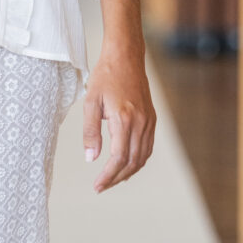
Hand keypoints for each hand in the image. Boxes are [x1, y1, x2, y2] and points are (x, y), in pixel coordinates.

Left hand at [82, 44, 155, 192]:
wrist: (125, 56)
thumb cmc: (105, 76)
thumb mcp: (91, 101)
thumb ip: (91, 131)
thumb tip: (91, 158)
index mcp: (124, 120)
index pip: (118, 158)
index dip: (108, 176)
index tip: (97, 186)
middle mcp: (140, 123)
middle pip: (132, 162)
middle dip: (117, 178)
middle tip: (101, 186)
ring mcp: (148, 121)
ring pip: (142, 157)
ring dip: (128, 171)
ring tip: (112, 178)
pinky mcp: (151, 118)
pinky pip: (148, 146)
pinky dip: (138, 159)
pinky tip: (127, 163)